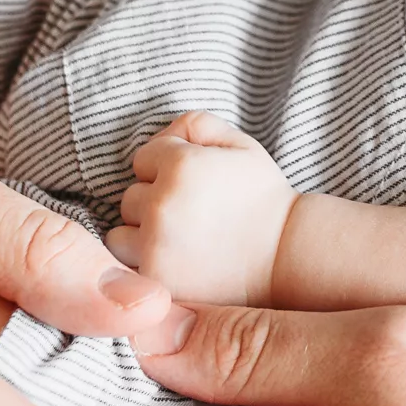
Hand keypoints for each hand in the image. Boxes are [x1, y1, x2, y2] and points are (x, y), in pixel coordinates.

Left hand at [106, 113, 293, 304]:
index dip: (168, 169)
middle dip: (154, 203)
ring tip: (180, 241)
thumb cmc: (262, 196)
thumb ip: (194, 124)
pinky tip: (177, 262)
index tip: (196, 186)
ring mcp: (155, 247)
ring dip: (142, 237)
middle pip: (129, 198)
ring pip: (120, 235)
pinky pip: (130, 269)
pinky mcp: (155, 281)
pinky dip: (146, 266)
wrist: (285, 255)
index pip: (142, 159)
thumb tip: (162, 137)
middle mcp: (161, 205)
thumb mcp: (240, 143)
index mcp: (180, 166)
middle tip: (192, 215)